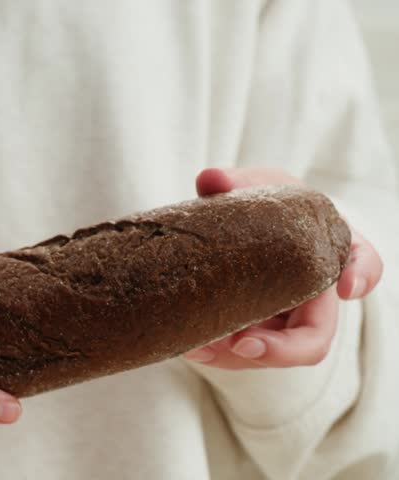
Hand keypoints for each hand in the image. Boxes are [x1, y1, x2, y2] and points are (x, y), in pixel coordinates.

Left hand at [182, 168, 382, 368]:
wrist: (241, 226)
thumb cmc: (264, 204)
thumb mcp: (254, 186)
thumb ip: (234, 182)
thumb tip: (210, 179)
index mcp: (329, 251)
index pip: (364, 262)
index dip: (361, 275)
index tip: (347, 286)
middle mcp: (315, 295)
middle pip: (315, 337)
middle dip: (283, 349)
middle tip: (246, 344)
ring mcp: (284, 321)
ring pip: (273, 354)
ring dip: (236, 357)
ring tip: (198, 346)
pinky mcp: (255, 333)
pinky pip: (240, 354)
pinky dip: (216, 355)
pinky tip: (190, 346)